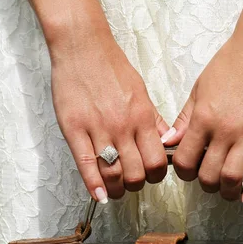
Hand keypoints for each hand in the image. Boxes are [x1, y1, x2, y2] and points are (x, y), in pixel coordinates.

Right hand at [51, 28, 169, 202]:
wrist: (82, 47)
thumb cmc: (111, 66)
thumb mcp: (141, 90)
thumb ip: (154, 119)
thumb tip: (168, 140)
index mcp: (142, 117)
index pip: (158, 161)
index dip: (157, 176)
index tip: (152, 176)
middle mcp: (123, 126)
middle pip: (136, 173)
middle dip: (136, 184)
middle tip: (132, 183)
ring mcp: (97, 129)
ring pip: (112, 173)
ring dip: (116, 189)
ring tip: (115, 190)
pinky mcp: (74, 129)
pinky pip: (85, 164)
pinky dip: (93, 185)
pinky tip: (98, 196)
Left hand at [163, 28, 242, 206]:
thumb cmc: (228, 64)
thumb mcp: (199, 88)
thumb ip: (185, 118)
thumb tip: (169, 141)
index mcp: (203, 118)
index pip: (184, 160)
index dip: (182, 171)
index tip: (187, 169)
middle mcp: (224, 129)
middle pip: (208, 174)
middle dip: (204, 183)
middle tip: (207, 179)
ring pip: (232, 176)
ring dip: (225, 190)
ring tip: (225, 188)